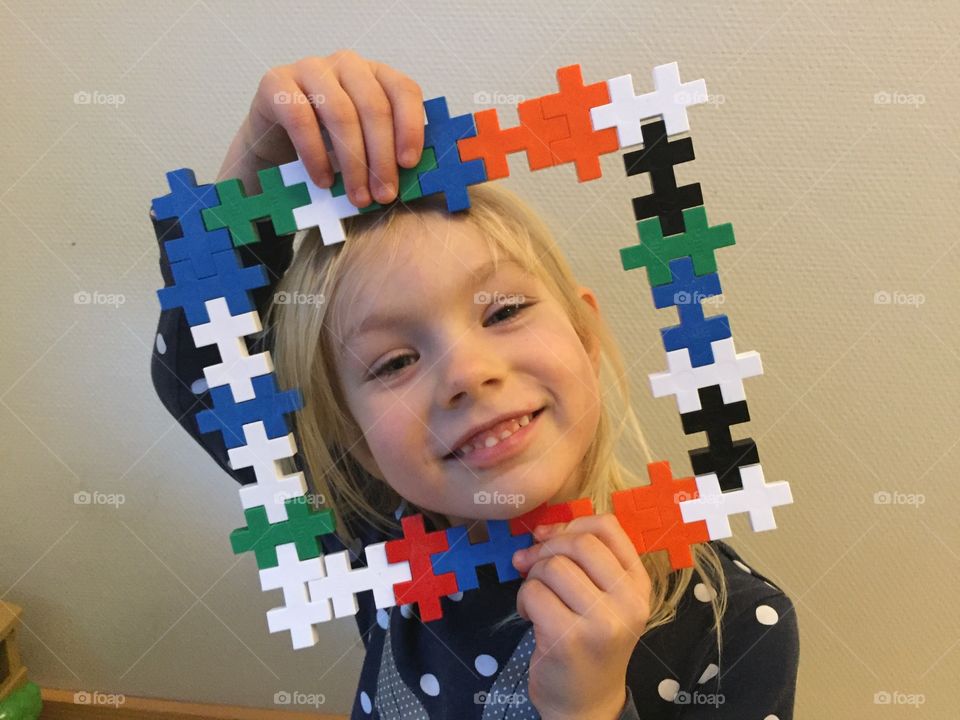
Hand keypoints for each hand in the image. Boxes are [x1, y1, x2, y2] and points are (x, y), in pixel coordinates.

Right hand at [216, 49, 424, 207]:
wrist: (275, 148)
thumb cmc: (329, 149)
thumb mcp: (365, 146)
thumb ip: (389, 151)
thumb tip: (417, 176)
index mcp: (376, 74)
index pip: (403, 90)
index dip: (410, 127)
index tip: (409, 165)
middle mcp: (346, 64)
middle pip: (374, 106)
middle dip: (381, 157)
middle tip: (384, 195)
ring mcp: (311, 69)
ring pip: (341, 113)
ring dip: (353, 162)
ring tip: (358, 197)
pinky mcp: (276, 83)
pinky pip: (301, 119)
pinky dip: (315, 155)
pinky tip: (324, 181)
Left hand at [511, 514, 650, 719]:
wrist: (586, 704)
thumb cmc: (590, 643)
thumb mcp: (605, 599)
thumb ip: (585, 561)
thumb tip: (542, 531)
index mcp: (639, 585)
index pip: (608, 527)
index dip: (570, 524)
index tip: (549, 537)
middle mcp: (628, 602)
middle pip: (578, 543)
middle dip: (545, 549)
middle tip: (530, 566)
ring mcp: (601, 622)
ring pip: (552, 567)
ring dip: (532, 578)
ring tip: (536, 600)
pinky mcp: (569, 638)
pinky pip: (534, 592)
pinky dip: (523, 600)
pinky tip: (532, 617)